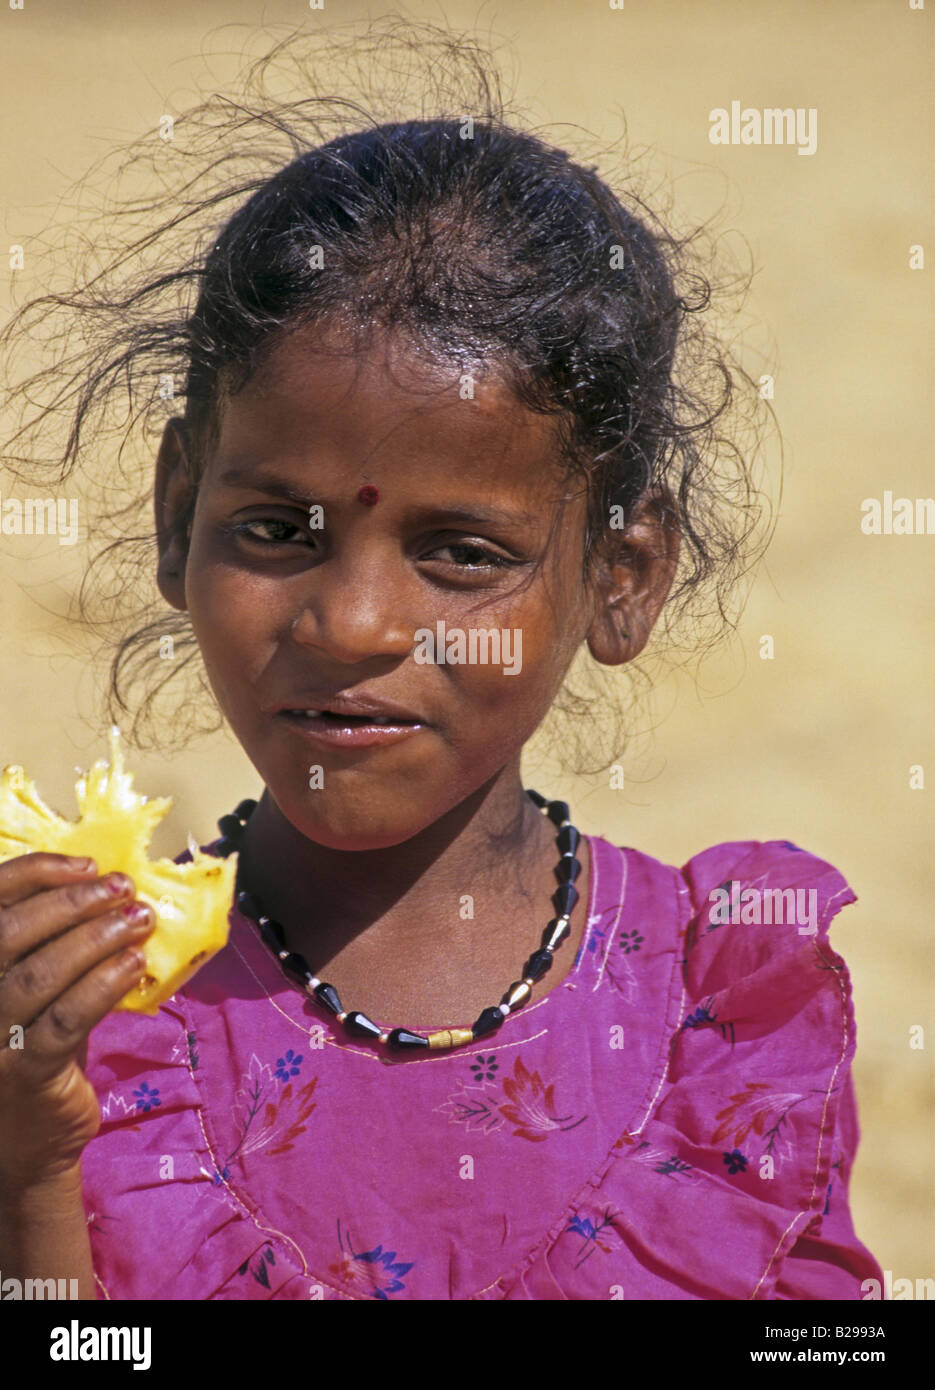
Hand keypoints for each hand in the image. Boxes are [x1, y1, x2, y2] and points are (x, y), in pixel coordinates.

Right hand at [0, 852, 154, 1189]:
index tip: (88, 864)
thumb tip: (109, 891)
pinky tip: (135, 966)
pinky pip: (65, 1019)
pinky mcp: (23, 1075)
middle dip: (74, 903)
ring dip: (97, 938)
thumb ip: (53, 948)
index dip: (35, 874)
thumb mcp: (34, 996)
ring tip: (139, 921)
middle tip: (123, 890)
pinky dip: (104, 985)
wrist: (27, 1146)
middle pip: (11, 934)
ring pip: (39, 974)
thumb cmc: (35, 1054)